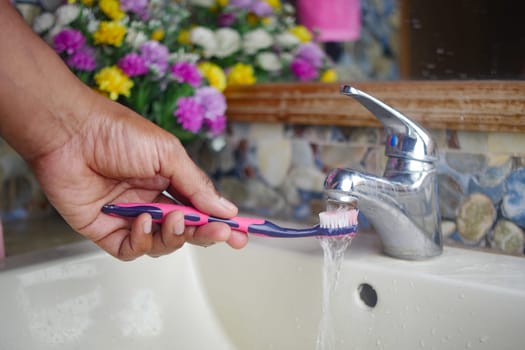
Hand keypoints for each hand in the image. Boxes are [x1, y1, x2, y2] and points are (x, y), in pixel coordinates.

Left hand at [29, 92, 247, 259]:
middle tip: (222, 234)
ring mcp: (130, 218)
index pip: (200, 208)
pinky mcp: (105, 230)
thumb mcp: (168, 154)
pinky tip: (143, 222)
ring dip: (174, 236)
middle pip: (185, 230)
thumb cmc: (119, 133)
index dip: (220, 222)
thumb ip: (197, 185)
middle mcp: (152, 201)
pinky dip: (143, 241)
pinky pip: (132, 249)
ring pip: (162, 244)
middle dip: (205, 233)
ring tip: (174, 219)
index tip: (241, 233)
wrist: (71, 132)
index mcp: (169, 182)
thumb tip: (227, 209)